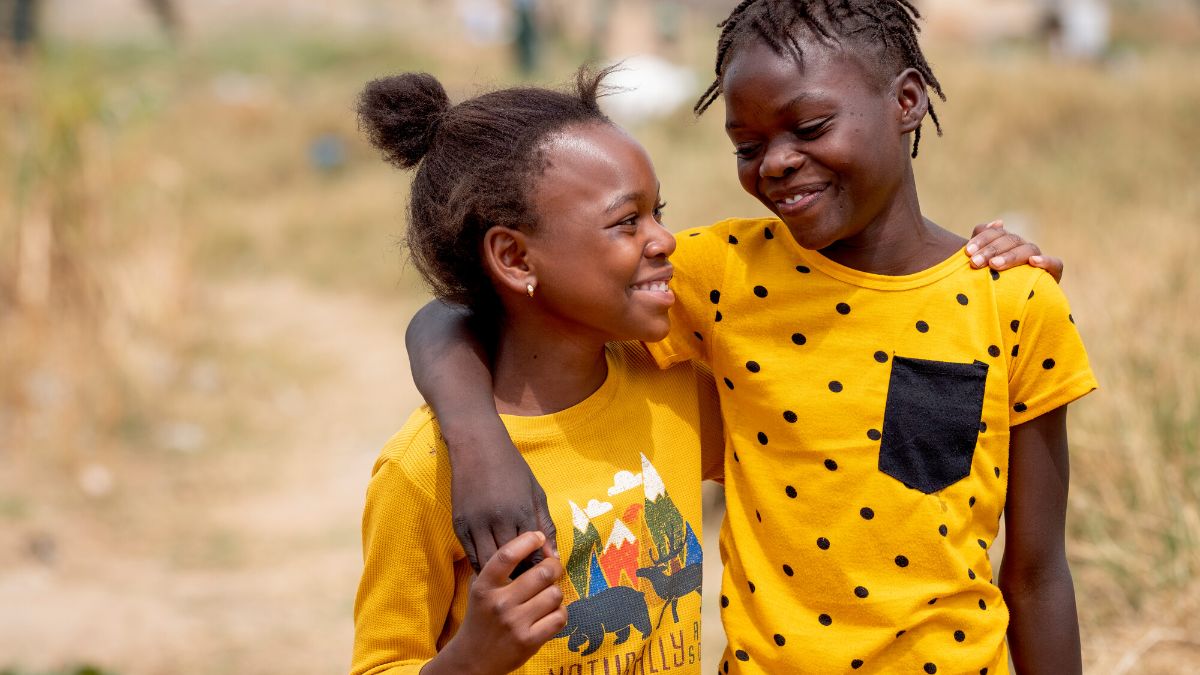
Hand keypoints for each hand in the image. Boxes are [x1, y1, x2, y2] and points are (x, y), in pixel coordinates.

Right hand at [430, 532, 566, 674]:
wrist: (472, 660)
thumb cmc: (481, 619)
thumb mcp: (479, 590)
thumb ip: (498, 569)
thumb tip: (534, 543)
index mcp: (484, 586)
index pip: (507, 555)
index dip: (528, 541)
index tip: (539, 536)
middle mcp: (499, 603)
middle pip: (543, 573)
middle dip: (554, 567)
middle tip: (552, 569)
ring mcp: (515, 623)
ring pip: (555, 594)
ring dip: (556, 593)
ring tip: (547, 597)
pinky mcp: (529, 641)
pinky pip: (559, 617)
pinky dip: (559, 613)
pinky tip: (550, 614)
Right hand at [449, 431, 557, 575]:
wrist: (477, 446)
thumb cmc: (512, 468)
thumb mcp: (535, 493)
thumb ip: (545, 525)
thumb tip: (553, 556)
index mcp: (521, 512)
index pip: (533, 556)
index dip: (539, 571)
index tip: (543, 578)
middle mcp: (497, 520)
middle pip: (511, 565)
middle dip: (520, 578)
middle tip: (528, 587)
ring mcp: (475, 523)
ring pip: (488, 565)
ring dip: (500, 576)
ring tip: (511, 583)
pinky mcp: (459, 525)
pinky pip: (470, 556)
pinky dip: (482, 566)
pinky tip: (492, 571)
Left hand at [966, 220, 1064, 282]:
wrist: (1007, 309)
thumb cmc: (990, 286)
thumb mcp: (981, 267)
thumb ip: (982, 243)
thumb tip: (998, 223)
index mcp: (1006, 244)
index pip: (997, 233)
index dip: (983, 239)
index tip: (967, 251)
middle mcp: (1023, 249)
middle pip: (1012, 240)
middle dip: (991, 250)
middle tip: (975, 262)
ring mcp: (1039, 260)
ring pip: (1029, 249)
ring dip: (1011, 256)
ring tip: (994, 265)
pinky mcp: (1052, 275)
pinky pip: (1055, 264)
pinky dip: (1046, 261)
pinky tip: (1033, 262)